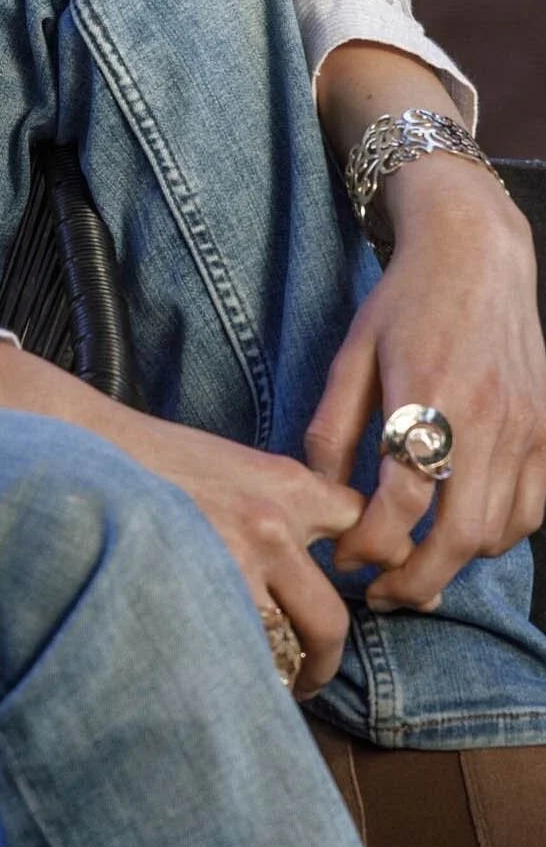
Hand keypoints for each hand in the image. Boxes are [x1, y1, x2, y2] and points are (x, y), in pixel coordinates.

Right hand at [0, 344, 364, 695]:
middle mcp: (271, 526)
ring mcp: (235, 565)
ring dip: (274, 675)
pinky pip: (236, 655)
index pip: (359, 529)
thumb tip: (306, 557)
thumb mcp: (228, 462)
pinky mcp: (198, 593)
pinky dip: (232, 671)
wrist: (83, 445)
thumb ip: (276, 503)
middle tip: (311, 677)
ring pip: (282, 651)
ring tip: (255, 685)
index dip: (374, 564)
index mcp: (285, 485)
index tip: (374, 592)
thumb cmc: (149, 458)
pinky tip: (214, 671)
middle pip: (331, 621)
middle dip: (323, 662)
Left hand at [304, 155, 545, 609]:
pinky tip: (460, 528)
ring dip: (455, 561)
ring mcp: (527, 426)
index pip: (401, 499)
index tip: (343, 560)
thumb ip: (332, 429)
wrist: (477, 254)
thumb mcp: (351, 356)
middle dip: (416, 580)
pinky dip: (498, 534)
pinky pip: (533, 510)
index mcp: (427, 395)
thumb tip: (321, 496)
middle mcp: (486, 418)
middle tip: (380, 593)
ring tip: (414, 564)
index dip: (369, 544)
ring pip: (499, 532)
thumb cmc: (404, 303)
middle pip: (459, 535)